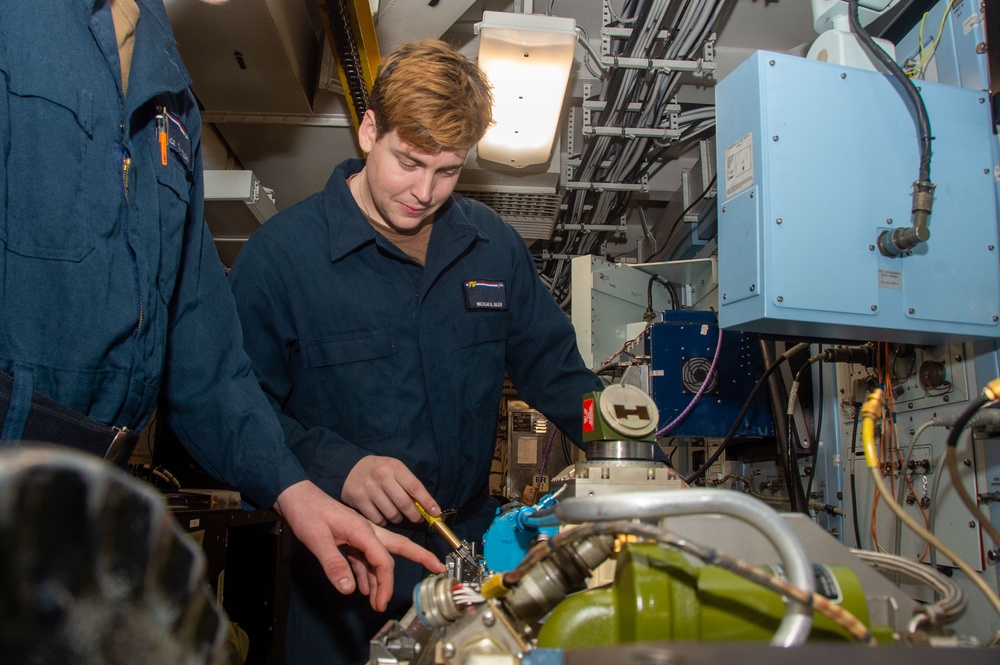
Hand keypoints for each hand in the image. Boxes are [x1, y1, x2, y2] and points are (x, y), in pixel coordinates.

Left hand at [273, 480, 442, 610]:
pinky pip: (364, 560)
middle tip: (438, 569)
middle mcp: (366, 532)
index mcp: (363, 530)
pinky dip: (366, 575)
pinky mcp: (350, 540)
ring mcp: (359, 536)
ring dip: (381, 580)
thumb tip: (349, 589)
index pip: (383, 559)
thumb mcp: (317, 540)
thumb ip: (334, 564)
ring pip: (379, 559)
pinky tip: (363, 589)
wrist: (296, 499)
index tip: (382, 601)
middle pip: (398, 548)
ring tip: (378, 602)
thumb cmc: (307, 513)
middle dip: (419, 558)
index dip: (386, 582)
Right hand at [342, 455, 440, 525]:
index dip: (427, 503)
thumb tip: (428, 507)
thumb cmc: (379, 470)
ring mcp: (369, 488)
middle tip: (417, 518)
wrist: (350, 467)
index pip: (415, 487)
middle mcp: (381, 476)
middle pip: (404, 504)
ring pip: (392, 514)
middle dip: (415, 515)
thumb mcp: (395, 470)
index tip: (435, 513)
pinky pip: (378, 519)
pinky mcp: (358, 500)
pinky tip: (383, 515)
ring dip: (398, 519)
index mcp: (394, 467)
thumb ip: (409, 485)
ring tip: (397, 514)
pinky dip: (384, 521)